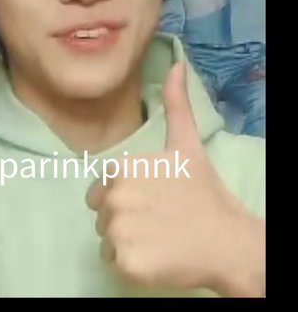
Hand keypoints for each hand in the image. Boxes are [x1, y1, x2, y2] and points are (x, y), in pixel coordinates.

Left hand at [86, 63, 264, 295]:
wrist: (227, 240)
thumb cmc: (203, 191)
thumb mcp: (186, 143)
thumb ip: (175, 103)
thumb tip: (177, 63)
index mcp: (120, 169)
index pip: (101, 190)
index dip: (125, 197)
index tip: (152, 201)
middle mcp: (113, 198)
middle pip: (102, 215)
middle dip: (124, 219)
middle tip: (157, 220)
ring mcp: (118, 232)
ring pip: (106, 240)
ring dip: (126, 243)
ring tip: (157, 238)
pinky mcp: (126, 263)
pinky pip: (114, 264)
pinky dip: (131, 266)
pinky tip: (156, 256)